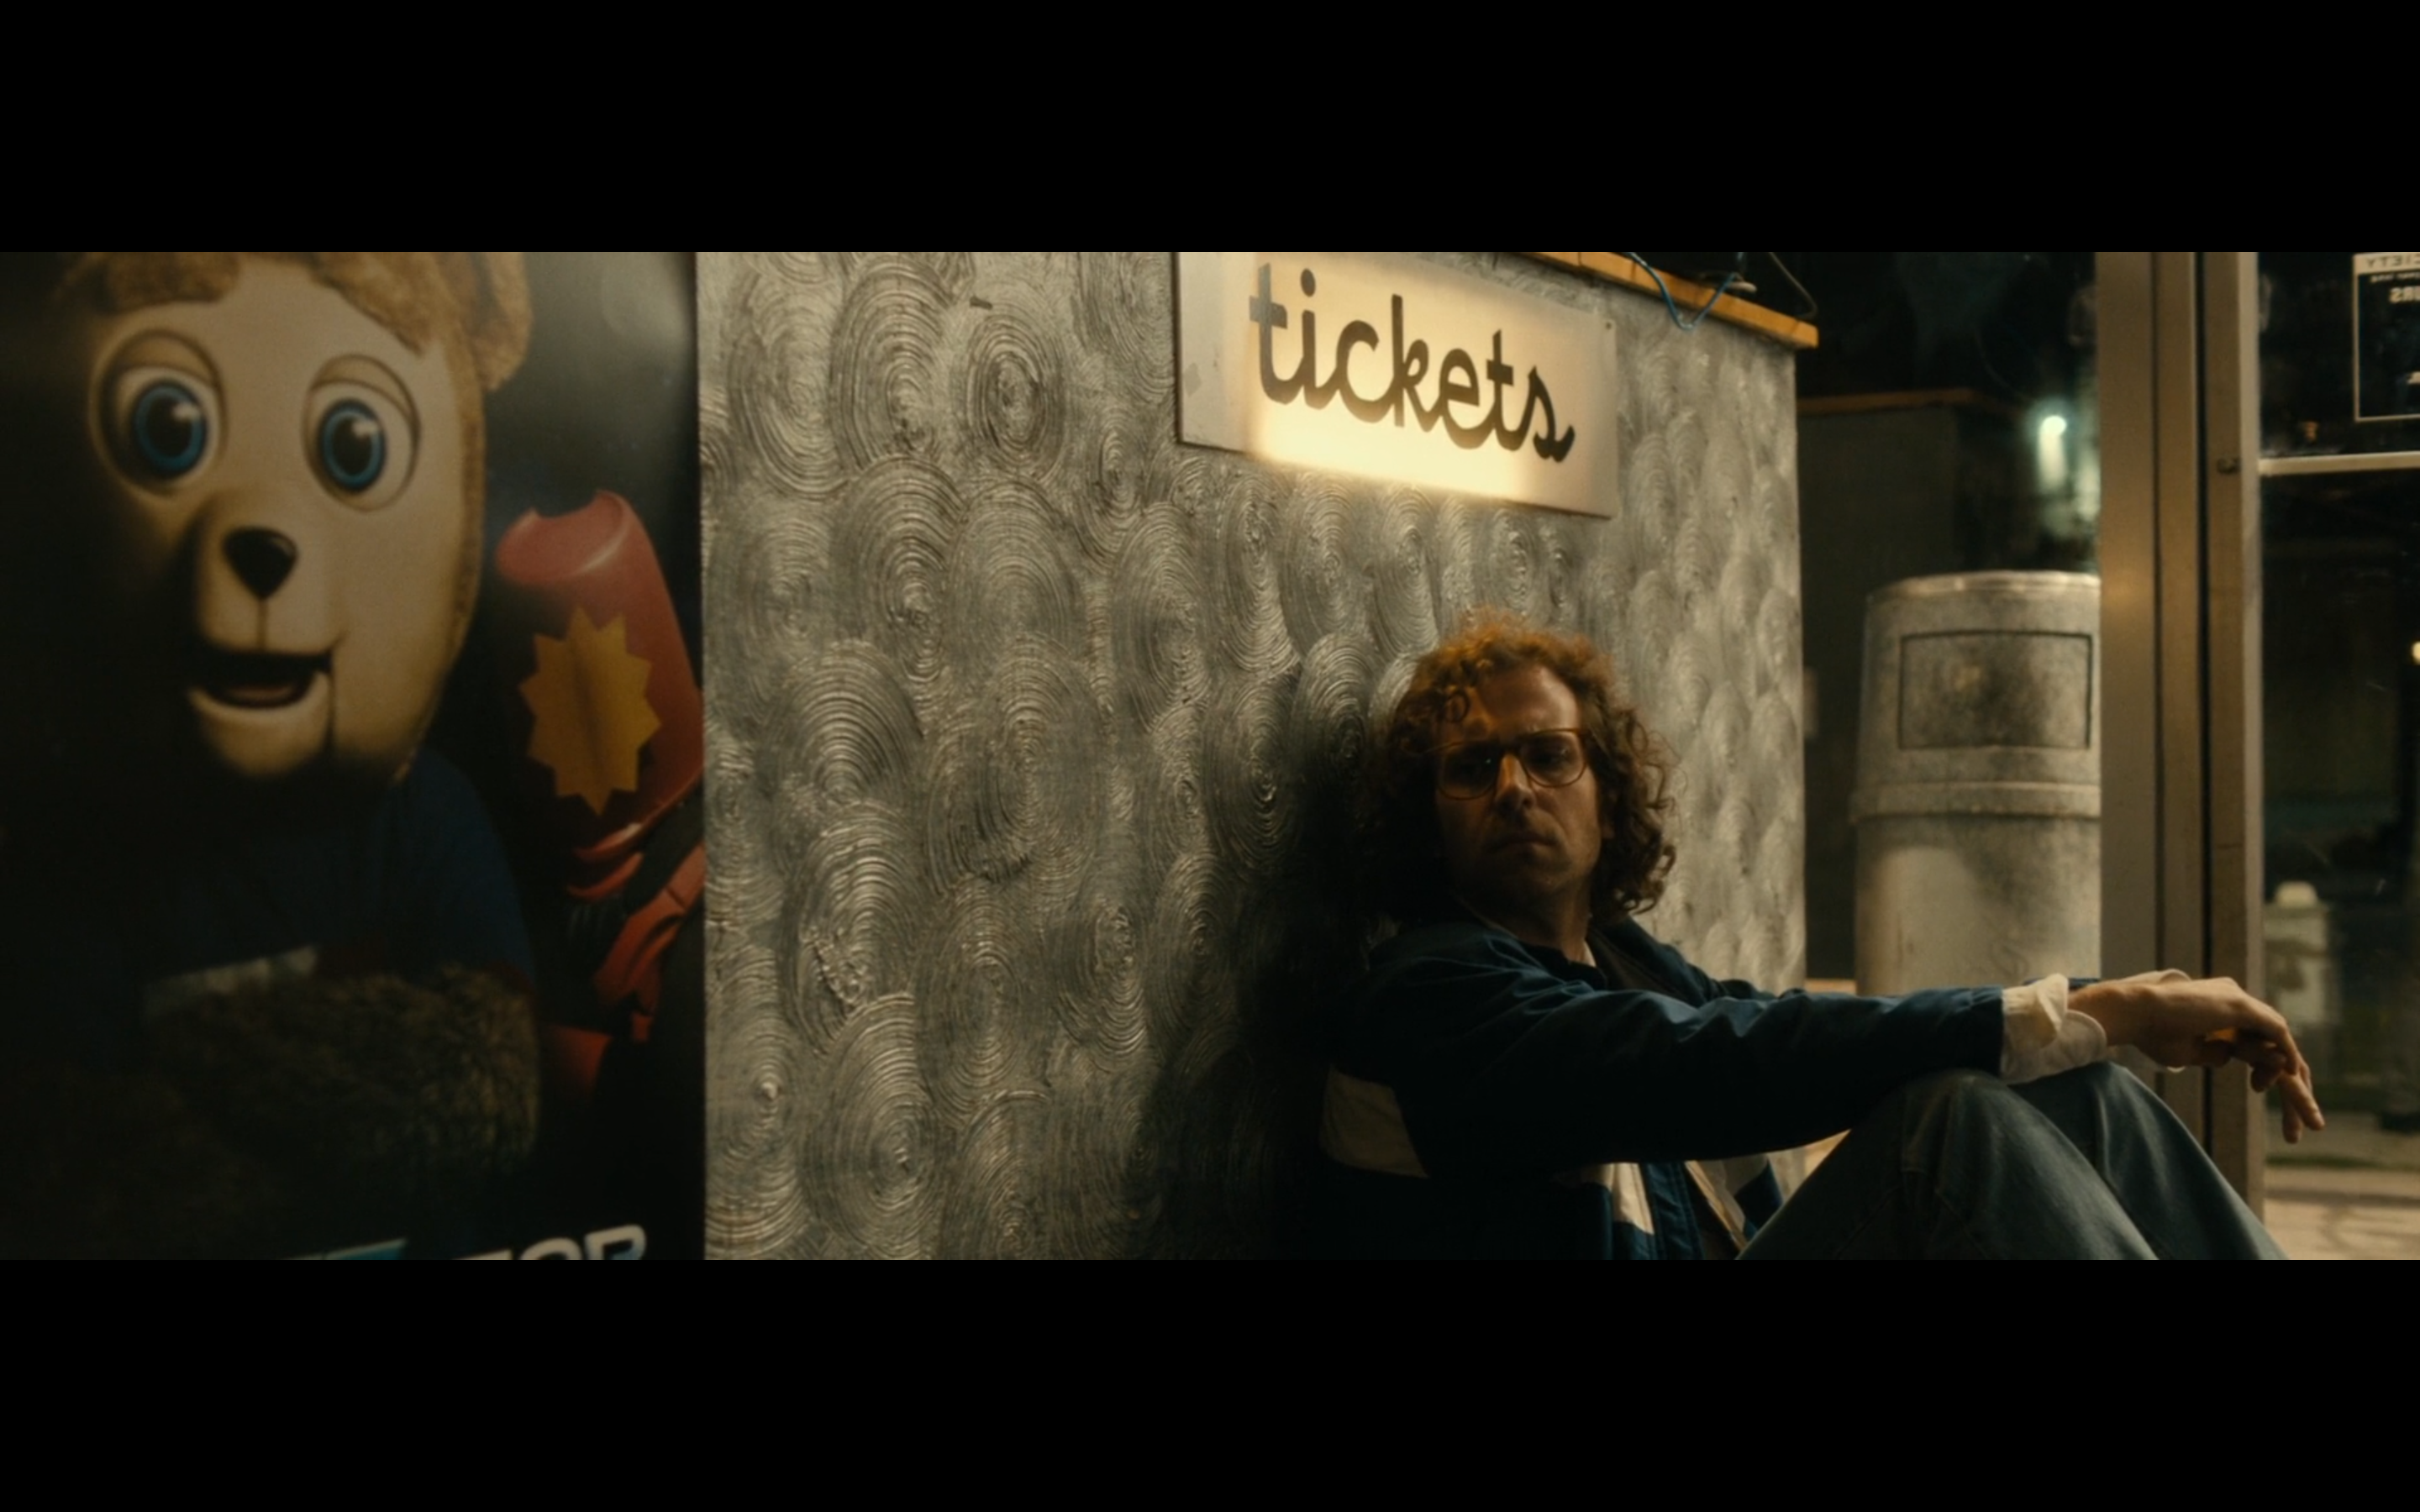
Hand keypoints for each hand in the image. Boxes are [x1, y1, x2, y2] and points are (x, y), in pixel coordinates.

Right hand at [2070, 972, 2326, 1143]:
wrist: (2134, 1013)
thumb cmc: (2151, 1034)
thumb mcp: (2186, 1051)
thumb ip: (2211, 1053)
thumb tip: (2228, 1057)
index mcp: (2221, 1013)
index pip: (2255, 1043)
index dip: (2265, 1071)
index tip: (2260, 1093)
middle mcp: (2235, 1002)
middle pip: (2273, 1045)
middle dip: (2290, 1083)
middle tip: (2306, 1122)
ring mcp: (2239, 1001)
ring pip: (2279, 1043)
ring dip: (2296, 1082)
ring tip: (2308, 1118)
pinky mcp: (2241, 1006)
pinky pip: (2277, 1034)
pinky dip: (2288, 1059)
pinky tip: (2296, 1083)